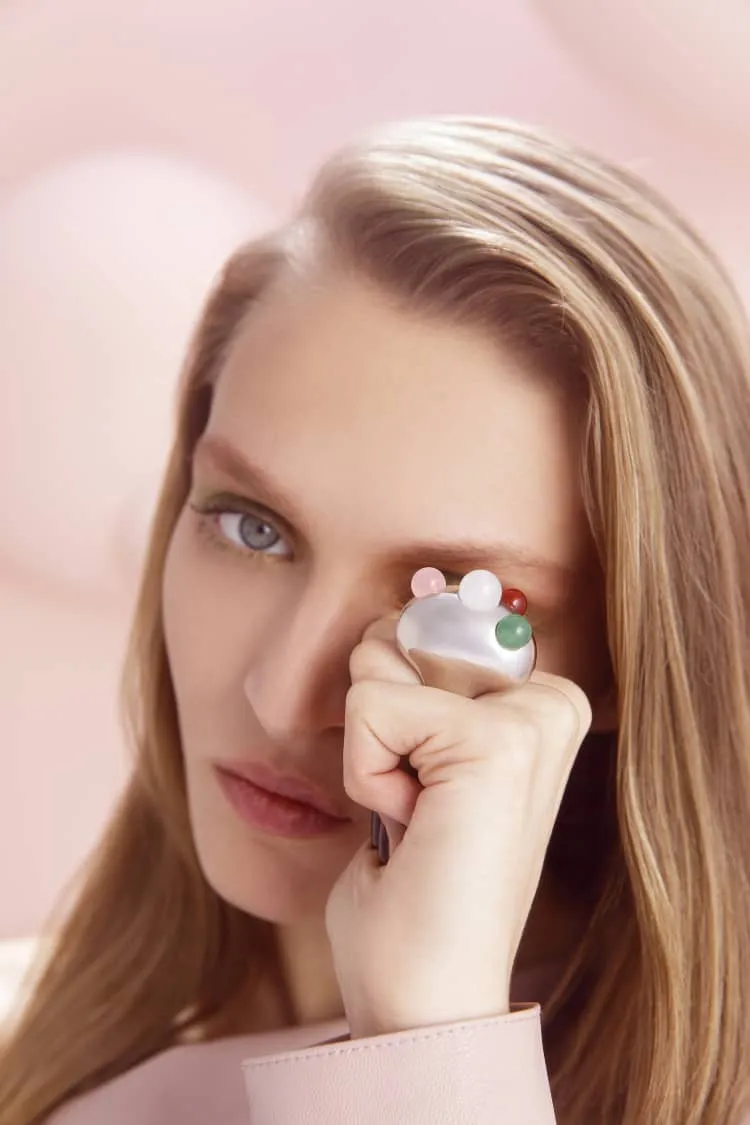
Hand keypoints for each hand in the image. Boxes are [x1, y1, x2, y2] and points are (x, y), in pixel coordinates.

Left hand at [325, 615, 591, 1038]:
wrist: (424, 997)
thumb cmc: (411, 896)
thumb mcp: (408, 767)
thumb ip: (408, 691)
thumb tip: (385, 627)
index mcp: (536, 708)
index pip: (425, 628)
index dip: (389, 706)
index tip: (423, 790)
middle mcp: (547, 705)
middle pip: (398, 639)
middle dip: (375, 728)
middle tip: (418, 811)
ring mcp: (531, 721)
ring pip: (378, 670)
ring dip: (369, 757)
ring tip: (416, 822)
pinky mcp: (498, 742)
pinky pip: (370, 707)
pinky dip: (365, 774)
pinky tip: (411, 829)